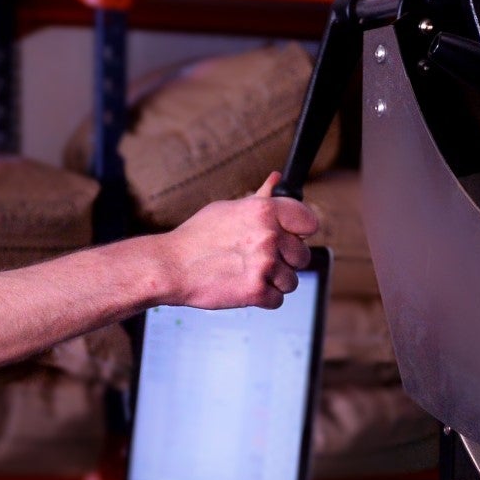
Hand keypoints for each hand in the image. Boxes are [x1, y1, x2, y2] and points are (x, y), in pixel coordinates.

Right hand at [157, 175, 318, 309]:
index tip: (293, 237)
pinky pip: (277, 300)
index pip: (308, 221)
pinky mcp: (257, 291)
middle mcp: (268, 236)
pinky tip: (244, 287)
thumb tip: (276, 180)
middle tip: (261, 260)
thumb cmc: (196, 237)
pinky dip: (263, 299)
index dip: (301, 232)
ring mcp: (264, 265)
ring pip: (291, 281)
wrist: (171, 266)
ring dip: (274, 282)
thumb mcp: (227, 208)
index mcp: (264, 211)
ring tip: (249, 274)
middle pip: (302, 256)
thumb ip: (259, 198)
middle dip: (286, 261)